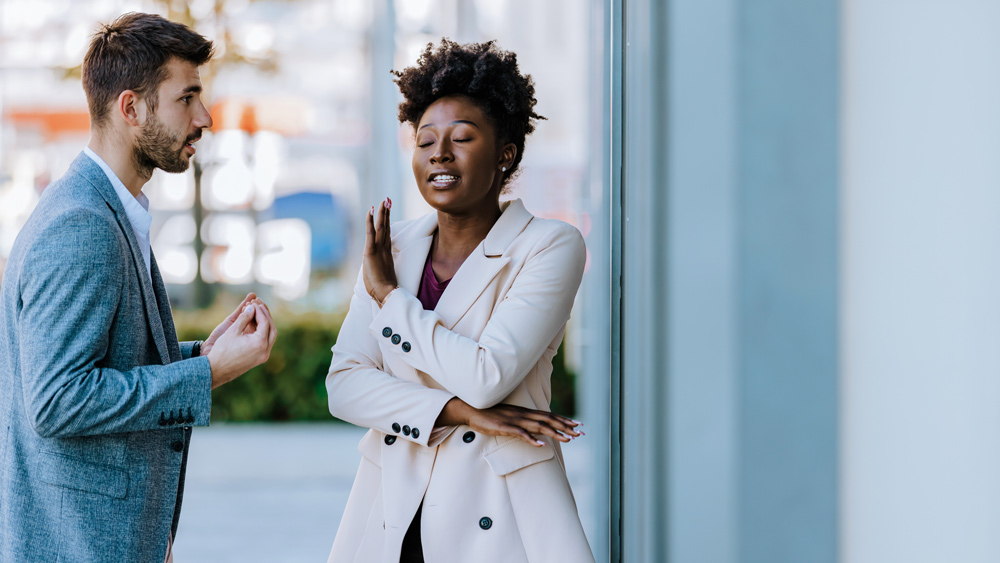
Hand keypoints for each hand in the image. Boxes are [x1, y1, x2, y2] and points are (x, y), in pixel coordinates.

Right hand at [205, 300, 277, 388]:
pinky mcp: (259, 359)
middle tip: (258, 304)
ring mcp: (263, 356)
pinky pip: (265, 342)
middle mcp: (265, 351)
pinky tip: (254, 323)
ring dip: (265, 323)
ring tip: (256, 312)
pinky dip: (261, 332)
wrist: (216, 370)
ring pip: (270, 335)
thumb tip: (252, 307)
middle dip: (265, 315)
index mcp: (260, 343)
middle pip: (271, 328)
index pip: (265, 322)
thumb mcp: (233, 330)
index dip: (259, 310)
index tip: (253, 302)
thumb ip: (244, 317)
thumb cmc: (222, 350)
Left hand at [363, 198, 397, 305]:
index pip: (387, 234)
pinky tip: (371, 210)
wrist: (386, 294)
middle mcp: (384, 249)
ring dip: (382, 213)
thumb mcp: (381, 275)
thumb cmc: (384, 289)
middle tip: (388, 200)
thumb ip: (381, 268)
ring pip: (381, 227)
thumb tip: (380, 270)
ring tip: (384, 200)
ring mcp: (379, 249)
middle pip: (386, 227)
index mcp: (387, 254)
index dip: (388, 222)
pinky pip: (371, 233)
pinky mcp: (371, 251)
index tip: (388, 212)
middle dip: (387, 213)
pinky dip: (371, 220)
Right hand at [436, 398, 583, 446]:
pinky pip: (520, 433)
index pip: (549, 415)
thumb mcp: (510, 418)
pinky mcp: (505, 427)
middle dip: (565, 426)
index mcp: (525, 412)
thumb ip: (523, 423)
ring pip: (539, 426)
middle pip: (548, 420)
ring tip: (568, 438)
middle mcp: (523, 415)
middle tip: (580, 433)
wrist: (472, 409)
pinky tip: (541, 444)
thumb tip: (535, 430)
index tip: (578, 424)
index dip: (564, 420)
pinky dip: (531, 439)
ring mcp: (515, 420)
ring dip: (554, 432)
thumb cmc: (490, 415)